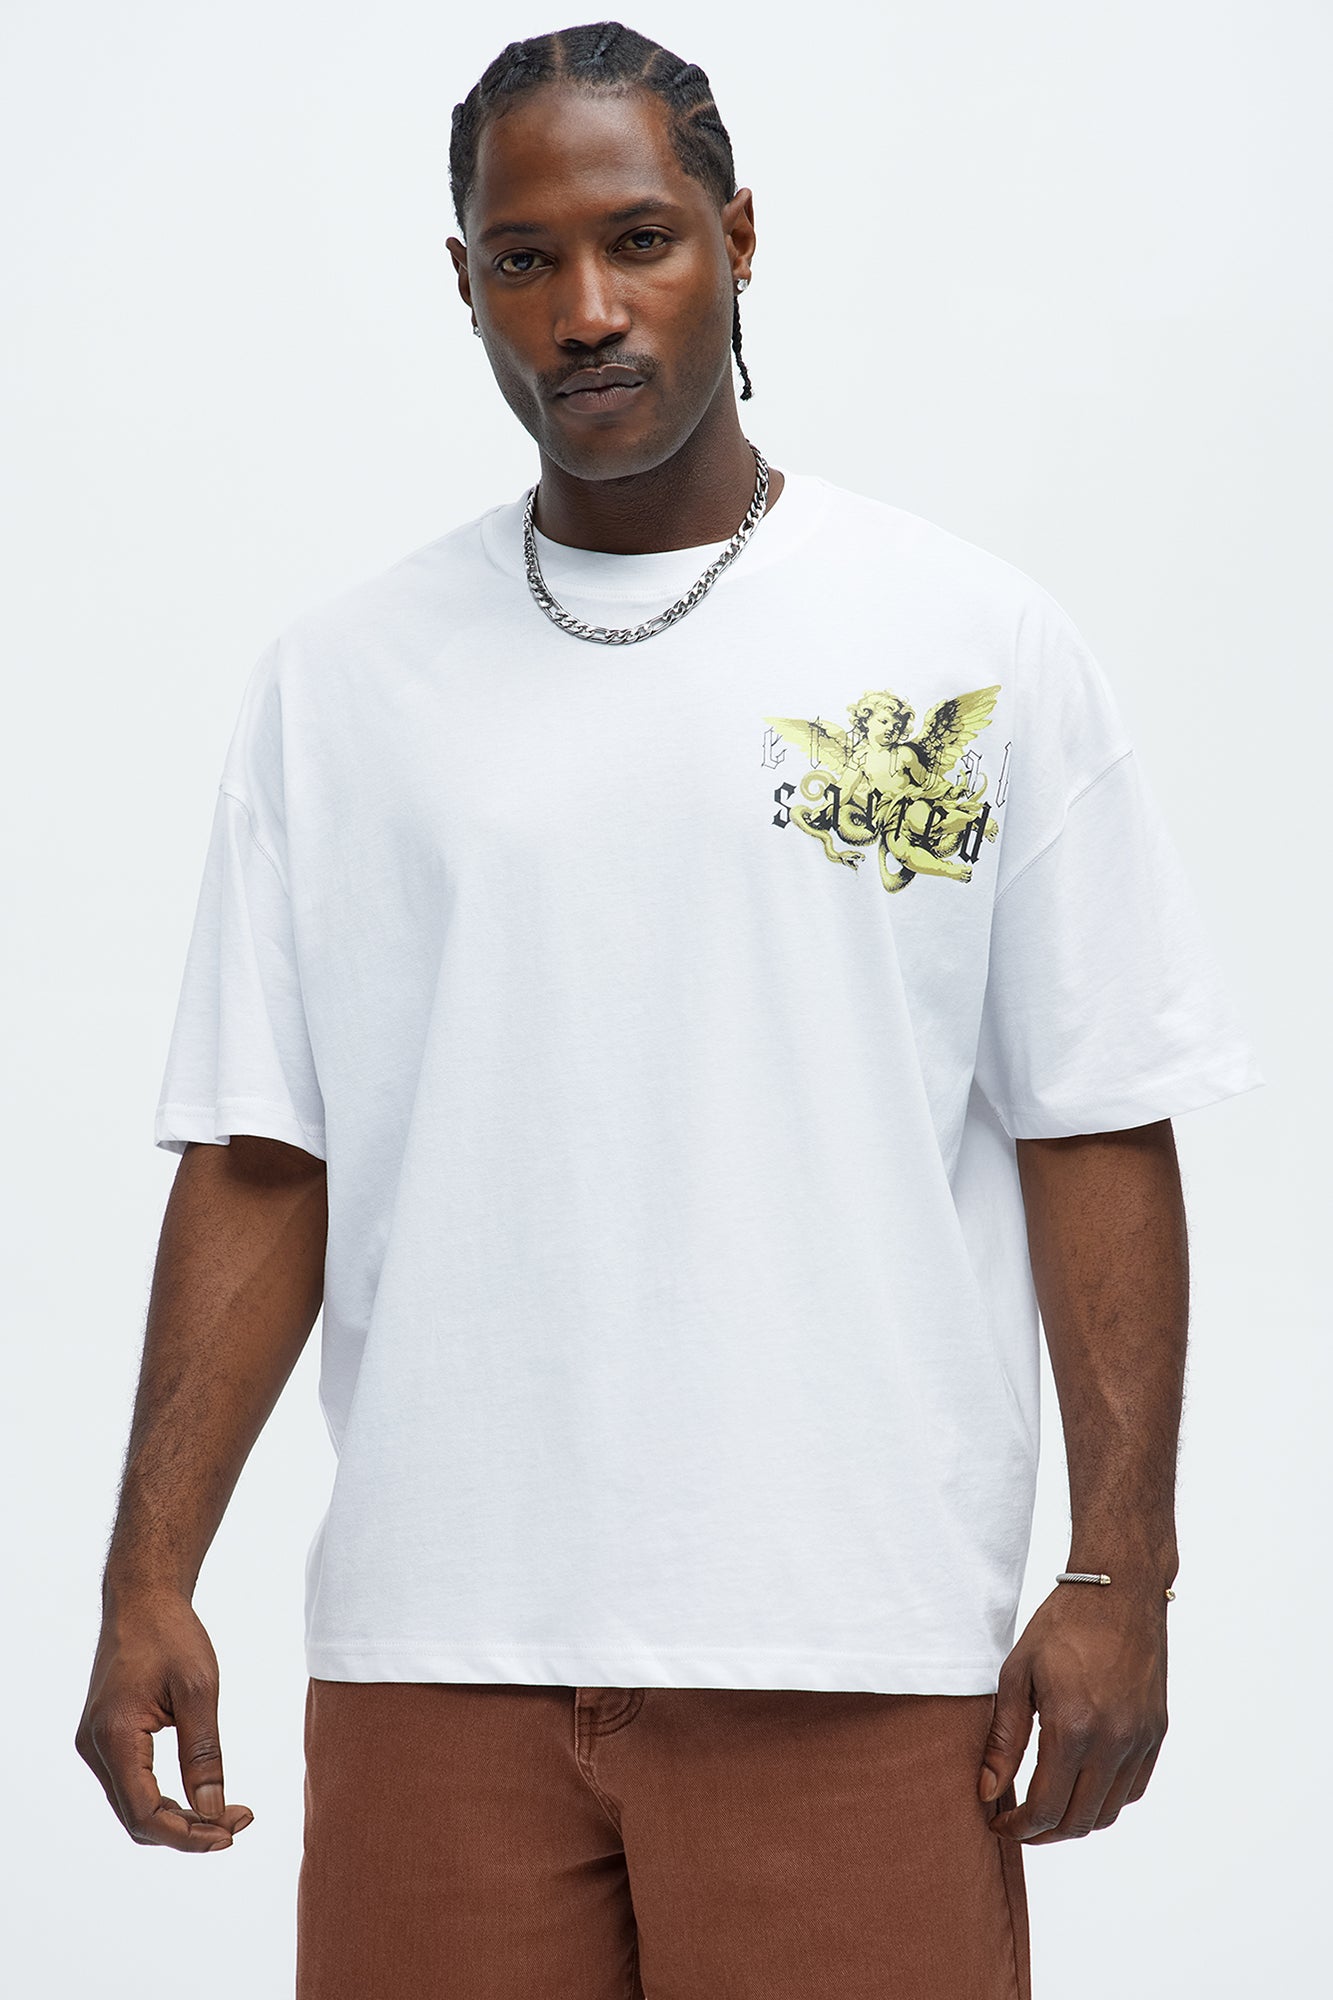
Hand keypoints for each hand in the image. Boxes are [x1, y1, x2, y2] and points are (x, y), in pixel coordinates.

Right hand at [75, 1587, 253, 1850]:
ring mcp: (94, 1745)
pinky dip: (164, 1798)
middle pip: (137, 1818)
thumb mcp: (199, 1690)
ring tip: (226, 1813)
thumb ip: (204, 1754)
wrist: (141, 1598)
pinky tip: (198, 1794)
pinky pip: (131, 1785)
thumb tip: (212, 1812)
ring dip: (177, 1818)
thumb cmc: (172, 1634)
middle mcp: (94, 1747)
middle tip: (238, 1822)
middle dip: (188, 1830)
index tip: (231, 1833)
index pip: (144, 1813)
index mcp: (114, 1736)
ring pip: (133, 1805)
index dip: (187, 1835)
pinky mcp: (103, 1738)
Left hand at [978, 1582, 1167, 1842]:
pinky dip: (1106, 1800)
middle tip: (1018, 1823)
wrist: (1119, 1589)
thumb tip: (987, 1790)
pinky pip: (1133, 1789)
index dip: (1019, 1828)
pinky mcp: (1156, 1732)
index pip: (1046, 1808)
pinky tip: (1081, 1786)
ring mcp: (1140, 1739)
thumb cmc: (1062, 1625)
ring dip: (1076, 1821)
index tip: (997, 1823)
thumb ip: (1003, 1739)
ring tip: (1047, 1809)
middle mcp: (1113, 1742)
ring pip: (1109, 1812)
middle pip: (1079, 1821)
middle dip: (1044, 1833)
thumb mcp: (1017, 1674)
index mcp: (1072, 1728)